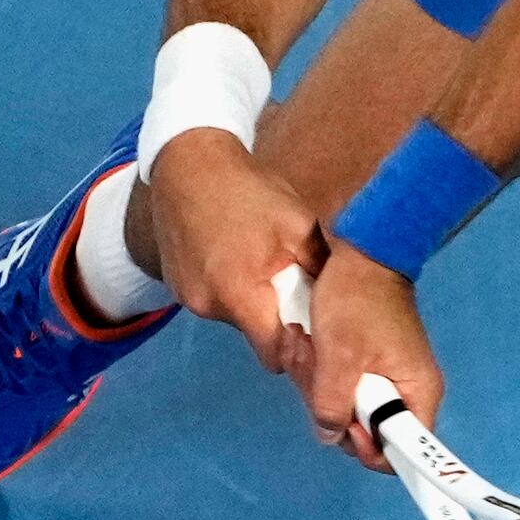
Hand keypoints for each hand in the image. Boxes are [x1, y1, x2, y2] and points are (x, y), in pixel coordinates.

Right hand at [146, 134, 324, 372]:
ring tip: (262, 264)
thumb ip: (319, 271)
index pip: (275, 355)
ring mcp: (188, 298)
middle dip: (279, 321)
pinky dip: (231, 291)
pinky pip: (215, 303)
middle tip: (294, 287)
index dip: (299, 350)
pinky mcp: (176, 288)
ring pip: (236, 319)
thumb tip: (342, 307)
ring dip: (254, 303)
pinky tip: (237, 258)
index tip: (317, 334)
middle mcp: (208, 305)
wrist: (189, 164)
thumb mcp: (298, 225)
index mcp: (239, 293)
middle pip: (256, 337)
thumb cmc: (250, 192)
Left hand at [293, 246, 439, 466]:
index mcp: (417, 393)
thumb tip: (330, 435)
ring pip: (347, 406)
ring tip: (303, 347)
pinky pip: (341, 384)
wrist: (360, 253)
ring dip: (316, 383)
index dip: (371, 450)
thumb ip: (333, 405)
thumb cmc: (356, 303)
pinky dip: (319, 370)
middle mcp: (408, 391)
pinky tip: (306, 344)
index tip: (343, 427)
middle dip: (331, 407)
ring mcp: (386, 376)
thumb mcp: (339, 358)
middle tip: (312, 374)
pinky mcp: (367, 362)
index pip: (406, 452)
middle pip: (368, 431)